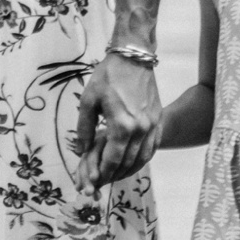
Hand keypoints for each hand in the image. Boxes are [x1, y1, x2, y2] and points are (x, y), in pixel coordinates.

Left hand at [73, 51, 161, 188]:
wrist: (134, 57)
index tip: (94, 181)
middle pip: (127, 163)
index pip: (112, 160)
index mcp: (122, 126)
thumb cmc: (108, 76)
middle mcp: (140, 129)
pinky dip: (143, 159)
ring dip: (129, 170)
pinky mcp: (158, 120)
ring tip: (117, 175)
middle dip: (114, 175)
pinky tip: (134, 162)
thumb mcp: (88, 100)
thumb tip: (81, 150)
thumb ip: (84, 129)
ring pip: (142, 158)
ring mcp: (152, 125)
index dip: (103, 174)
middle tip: (103, 182)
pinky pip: (153, 147)